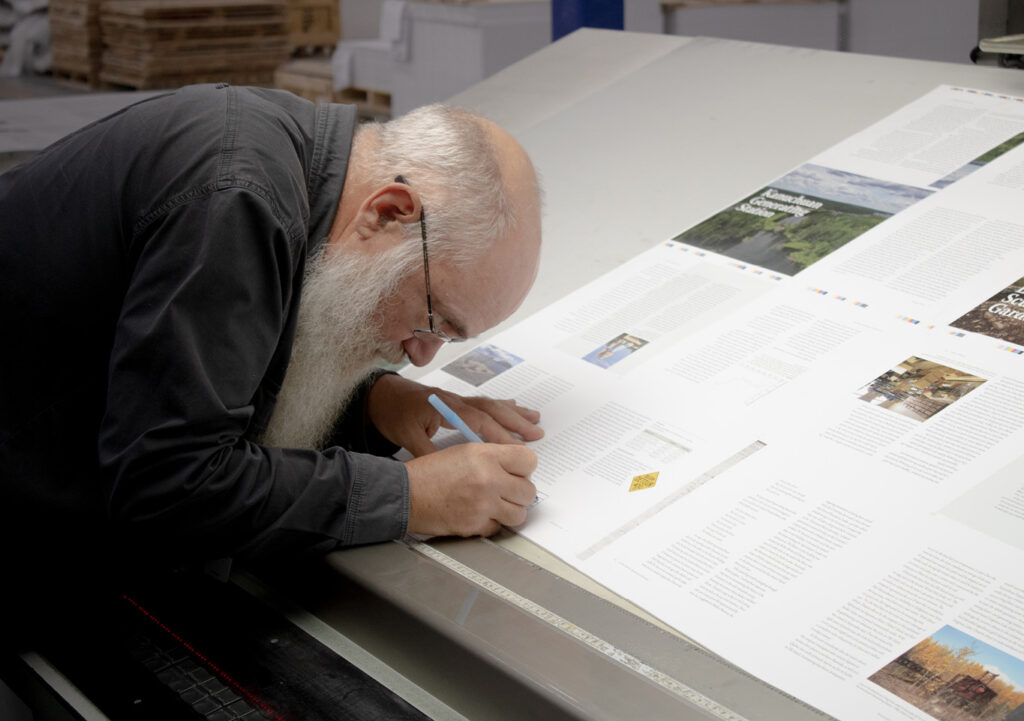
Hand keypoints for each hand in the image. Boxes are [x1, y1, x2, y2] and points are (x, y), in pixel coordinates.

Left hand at [367, 374, 543, 455]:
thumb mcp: (406, 437)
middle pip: (491, 410)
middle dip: (516, 422)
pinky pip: (485, 404)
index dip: (499, 435)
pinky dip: (502, 407)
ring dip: (514, 413)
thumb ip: (427, 452)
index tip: (517, 448)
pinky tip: (514, 407)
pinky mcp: (457, 401)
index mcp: (445, 407)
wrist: (381, 395)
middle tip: (537, 433)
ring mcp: (458, 399)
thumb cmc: (393, 414)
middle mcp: (456, 401)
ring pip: (492, 405)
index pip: (478, 421)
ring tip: (535, 421)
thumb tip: (447, 470)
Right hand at [405, 443, 537, 536]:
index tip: (518, 472)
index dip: (524, 467)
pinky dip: (492, 524)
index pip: (529, 460)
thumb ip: (494, 457)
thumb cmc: (430, 472)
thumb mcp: (465, 451)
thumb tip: (517, 468)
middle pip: (529, 491)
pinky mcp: (476, 525)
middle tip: (507, 491)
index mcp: (486, 456)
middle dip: (519, 492)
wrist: (406, 494)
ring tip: (495, 505)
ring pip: (519, 514)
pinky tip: (479, 514)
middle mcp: (489, 479)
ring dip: (510, 510)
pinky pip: (499, 527)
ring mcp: (484, 505)